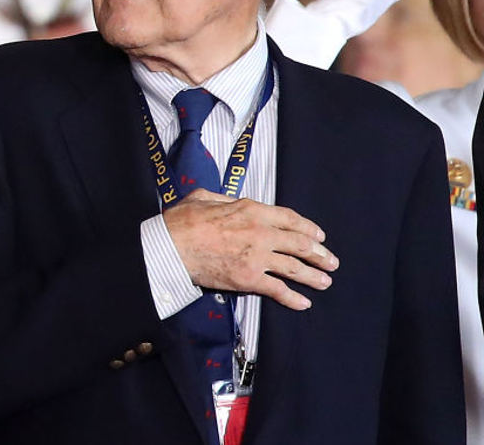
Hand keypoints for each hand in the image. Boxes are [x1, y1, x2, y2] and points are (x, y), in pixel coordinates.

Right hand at [163, 190, 338, 310]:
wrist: (170, 246)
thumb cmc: (182, 221)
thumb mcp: (204, 197)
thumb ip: (225, 199)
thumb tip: (232, 201)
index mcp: (252, 210)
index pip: (291, 219)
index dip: (309, 228)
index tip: (319, 236)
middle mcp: (261, 232)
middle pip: (300, 244)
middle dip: (320, 254)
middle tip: (330, 261)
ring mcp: (257, 257)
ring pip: (295, 267)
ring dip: (313, 276)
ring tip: (325, 282)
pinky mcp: (249, 279)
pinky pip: (278, 289)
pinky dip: (293, 298)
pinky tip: (303, 303)